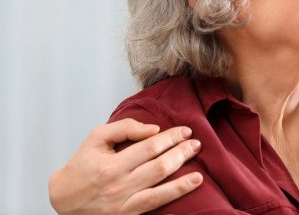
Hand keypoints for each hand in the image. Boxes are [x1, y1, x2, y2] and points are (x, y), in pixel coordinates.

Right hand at [49, 118, 202, 214]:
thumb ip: (124, 128)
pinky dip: (175, 196)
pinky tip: (191, 187)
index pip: (150, 147)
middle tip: (196, 143)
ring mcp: (124, 202)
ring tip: (198, 168)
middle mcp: (119, 184)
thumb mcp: (96, 138)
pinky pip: (155, 205)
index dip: (171, 137)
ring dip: (183, 177)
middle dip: (181, 153)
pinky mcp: (127, 214)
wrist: (63, 199)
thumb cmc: (82, 165)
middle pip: (159, 166)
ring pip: (160, 188)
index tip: (185, 130)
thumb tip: (154, 129)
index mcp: (112, 164)